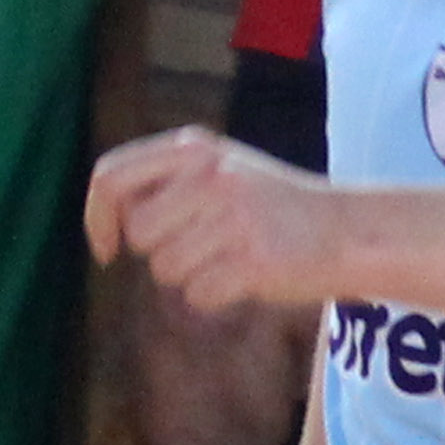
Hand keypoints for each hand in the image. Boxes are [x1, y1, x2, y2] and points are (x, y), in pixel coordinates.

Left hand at [85, 125, 342, 315]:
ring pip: (167, 270)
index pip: (111, 176)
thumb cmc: (272, 208)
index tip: (108, 249)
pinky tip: (249, 276)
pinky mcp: (252, 260)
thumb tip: (107, 218)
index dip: (97, 218)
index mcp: (195, 148)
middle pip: (140, 234)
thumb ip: (165, 183)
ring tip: (234, 256)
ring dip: (192, 276)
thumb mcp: (220, 171)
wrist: (347, 230)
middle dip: (162, 252)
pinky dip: (217, 297)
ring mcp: (233, 217)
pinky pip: (198, 295)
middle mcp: (210, 175)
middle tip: (206, 246)